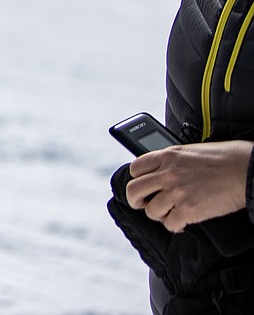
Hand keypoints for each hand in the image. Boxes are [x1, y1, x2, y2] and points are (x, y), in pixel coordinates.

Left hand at [125, 140, 252, 232]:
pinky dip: (175, 226)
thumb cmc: (227, 158)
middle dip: (136, 200)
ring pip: (151, 211)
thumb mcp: (192, 151)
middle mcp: (168, 173)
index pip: (135, 168)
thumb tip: (162, 172)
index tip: (142, 187)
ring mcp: (177, 192)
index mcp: (167, 155)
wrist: (247, 169)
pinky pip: (170, 224)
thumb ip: (173, 161)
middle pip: (134, 190)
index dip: (136, 179)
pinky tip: (182, 222)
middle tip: (143, 204)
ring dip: (160, 215)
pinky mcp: (189, 210)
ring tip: (170, 213)